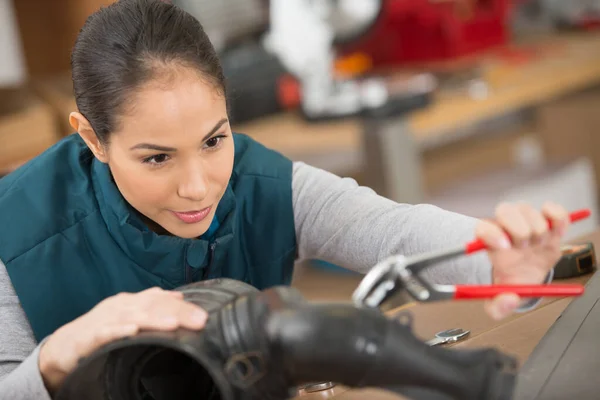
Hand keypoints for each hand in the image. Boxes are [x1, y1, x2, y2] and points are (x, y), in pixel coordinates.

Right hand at [38, 287, 206, 393]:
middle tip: (200, 320)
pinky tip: (133, 331)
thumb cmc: (100, 331)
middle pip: (152, 306)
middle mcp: (120, 307)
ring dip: (154, 319)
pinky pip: (105, 333)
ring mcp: (105, 320)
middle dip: (177, 312)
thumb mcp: (128, 317)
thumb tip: (179, 299)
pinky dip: (119, 331)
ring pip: (133, 317)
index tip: (204, 312)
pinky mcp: (90, 336)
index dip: (182, 305)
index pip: (160, 300)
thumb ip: (151, 306)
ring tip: (174, 323)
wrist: (62, 346)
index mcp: (130, 302)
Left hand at [475, 202, 569, 319]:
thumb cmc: (512, 284)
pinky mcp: (547, 221)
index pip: (483, 228)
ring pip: (528, 210)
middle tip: (525, 246)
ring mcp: (526, 222)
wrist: (529, 278)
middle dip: (517, 229)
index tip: (503, 249)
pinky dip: (557, 219)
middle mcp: (505, 228)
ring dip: (537, 230)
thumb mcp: (500, 302)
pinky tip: (555, 233)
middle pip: (505, 210)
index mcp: (490, 245)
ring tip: (538, 245)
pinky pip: (552, 210)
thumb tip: (509, 300)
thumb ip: (498, 307)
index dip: (491, 235)